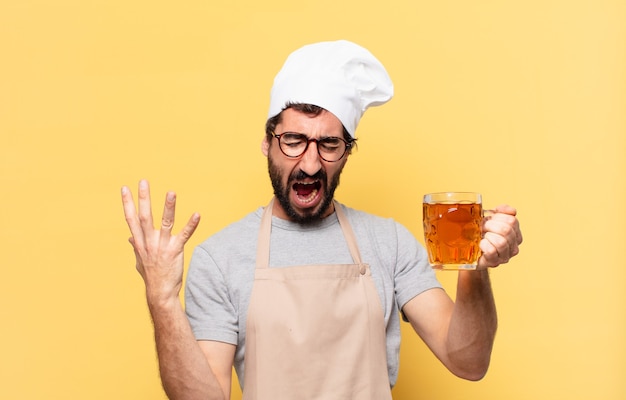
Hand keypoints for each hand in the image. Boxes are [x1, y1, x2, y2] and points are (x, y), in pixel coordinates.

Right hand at [121, 180, 199, 305]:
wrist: (160, 293)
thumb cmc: (151, 276)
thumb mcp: (140, 261)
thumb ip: (136, 247)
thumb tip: (130, 238)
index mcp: (140, 242)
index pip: (131, 219)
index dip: (127, 204)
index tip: (124, 189)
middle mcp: (149, 242)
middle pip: (145, 217)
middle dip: (144, 198)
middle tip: (143, 182)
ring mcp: (162, 246)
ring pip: (165, 223)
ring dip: (168, 207)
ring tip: (171, 192)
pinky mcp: (175, 251)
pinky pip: (184, 235)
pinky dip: (191, 225)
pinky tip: (197, 214)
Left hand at [477, 205, 522, 268]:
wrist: (470, 250)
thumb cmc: (481, 233)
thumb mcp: (490, 219)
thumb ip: (501, 211)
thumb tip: (512, 211)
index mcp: (516, 234)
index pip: (512, 220)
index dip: (497, 217)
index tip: (489, 219)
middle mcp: (514, 246)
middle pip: (507, 230)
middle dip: (491, 226)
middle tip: (482, 227)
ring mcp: (505, 256)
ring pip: (501, 242)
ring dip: (488, 236)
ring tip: (482, 236)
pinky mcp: (494, 262)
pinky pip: (492, 251)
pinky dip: (484, 245)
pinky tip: (481, 244)